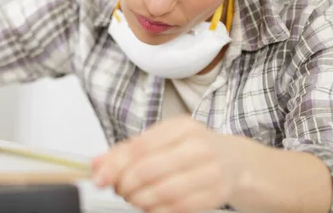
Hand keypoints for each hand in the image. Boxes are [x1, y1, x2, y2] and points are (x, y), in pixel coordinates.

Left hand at [92, 116, 244, 212]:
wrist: (236, 162)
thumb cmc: (194, 149)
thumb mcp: (163, 140)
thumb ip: (128, 150)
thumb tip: (96, 163)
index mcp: (181, 127)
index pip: (139, 146)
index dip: (115, 165)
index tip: (99, 177)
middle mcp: (198, 146)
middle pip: (148, 170)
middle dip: (125, 185)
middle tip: (118, 189)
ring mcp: (210, 171)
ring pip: (162, 192)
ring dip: (139, 200)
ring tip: (133, 198)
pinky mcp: (215, 194)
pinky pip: (178, 208)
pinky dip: (157, 210)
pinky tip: (150, 206)